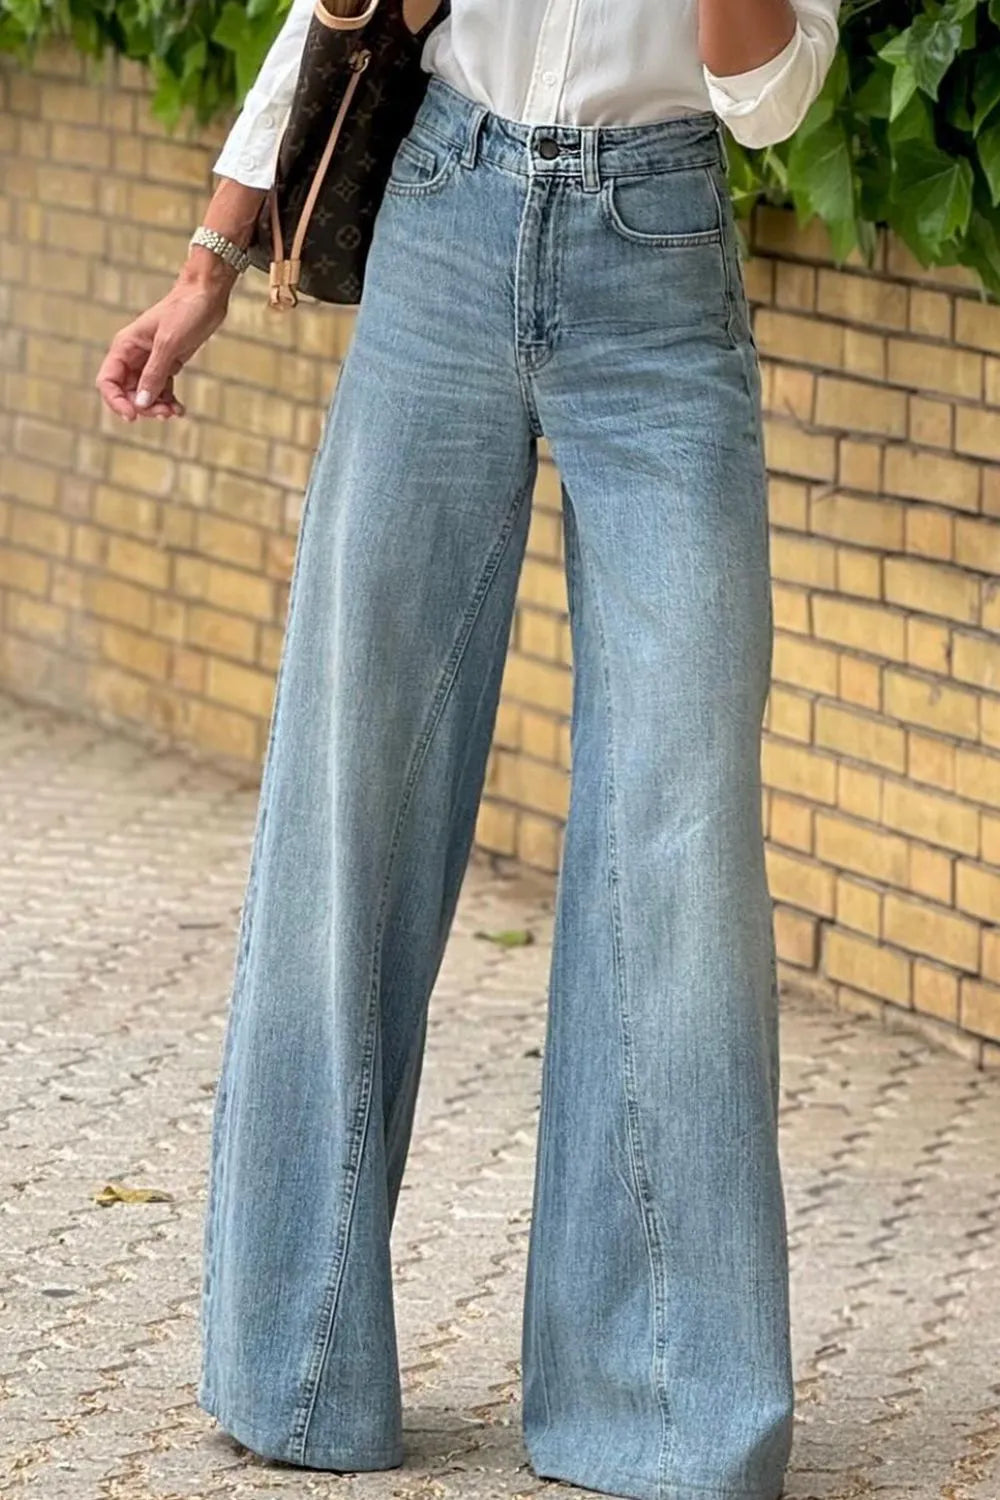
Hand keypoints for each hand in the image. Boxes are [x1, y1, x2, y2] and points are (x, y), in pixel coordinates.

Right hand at [94, 257, 234, 422]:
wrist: (207, 295)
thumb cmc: (185, 310)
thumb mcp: (168, 344)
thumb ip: (154, 374)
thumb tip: (142, 403)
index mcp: (125, 346)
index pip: (107, 381)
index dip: (116, 401)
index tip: (133, 415)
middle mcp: (134, 356)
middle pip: (128, 392)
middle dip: (143, 407)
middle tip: (164, 414)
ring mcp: (151, 361)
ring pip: (145, 394)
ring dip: (157, 407)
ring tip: (175, 412)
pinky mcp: (168, 363)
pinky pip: (161, 389)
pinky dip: (168, 401)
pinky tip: (179, 409)